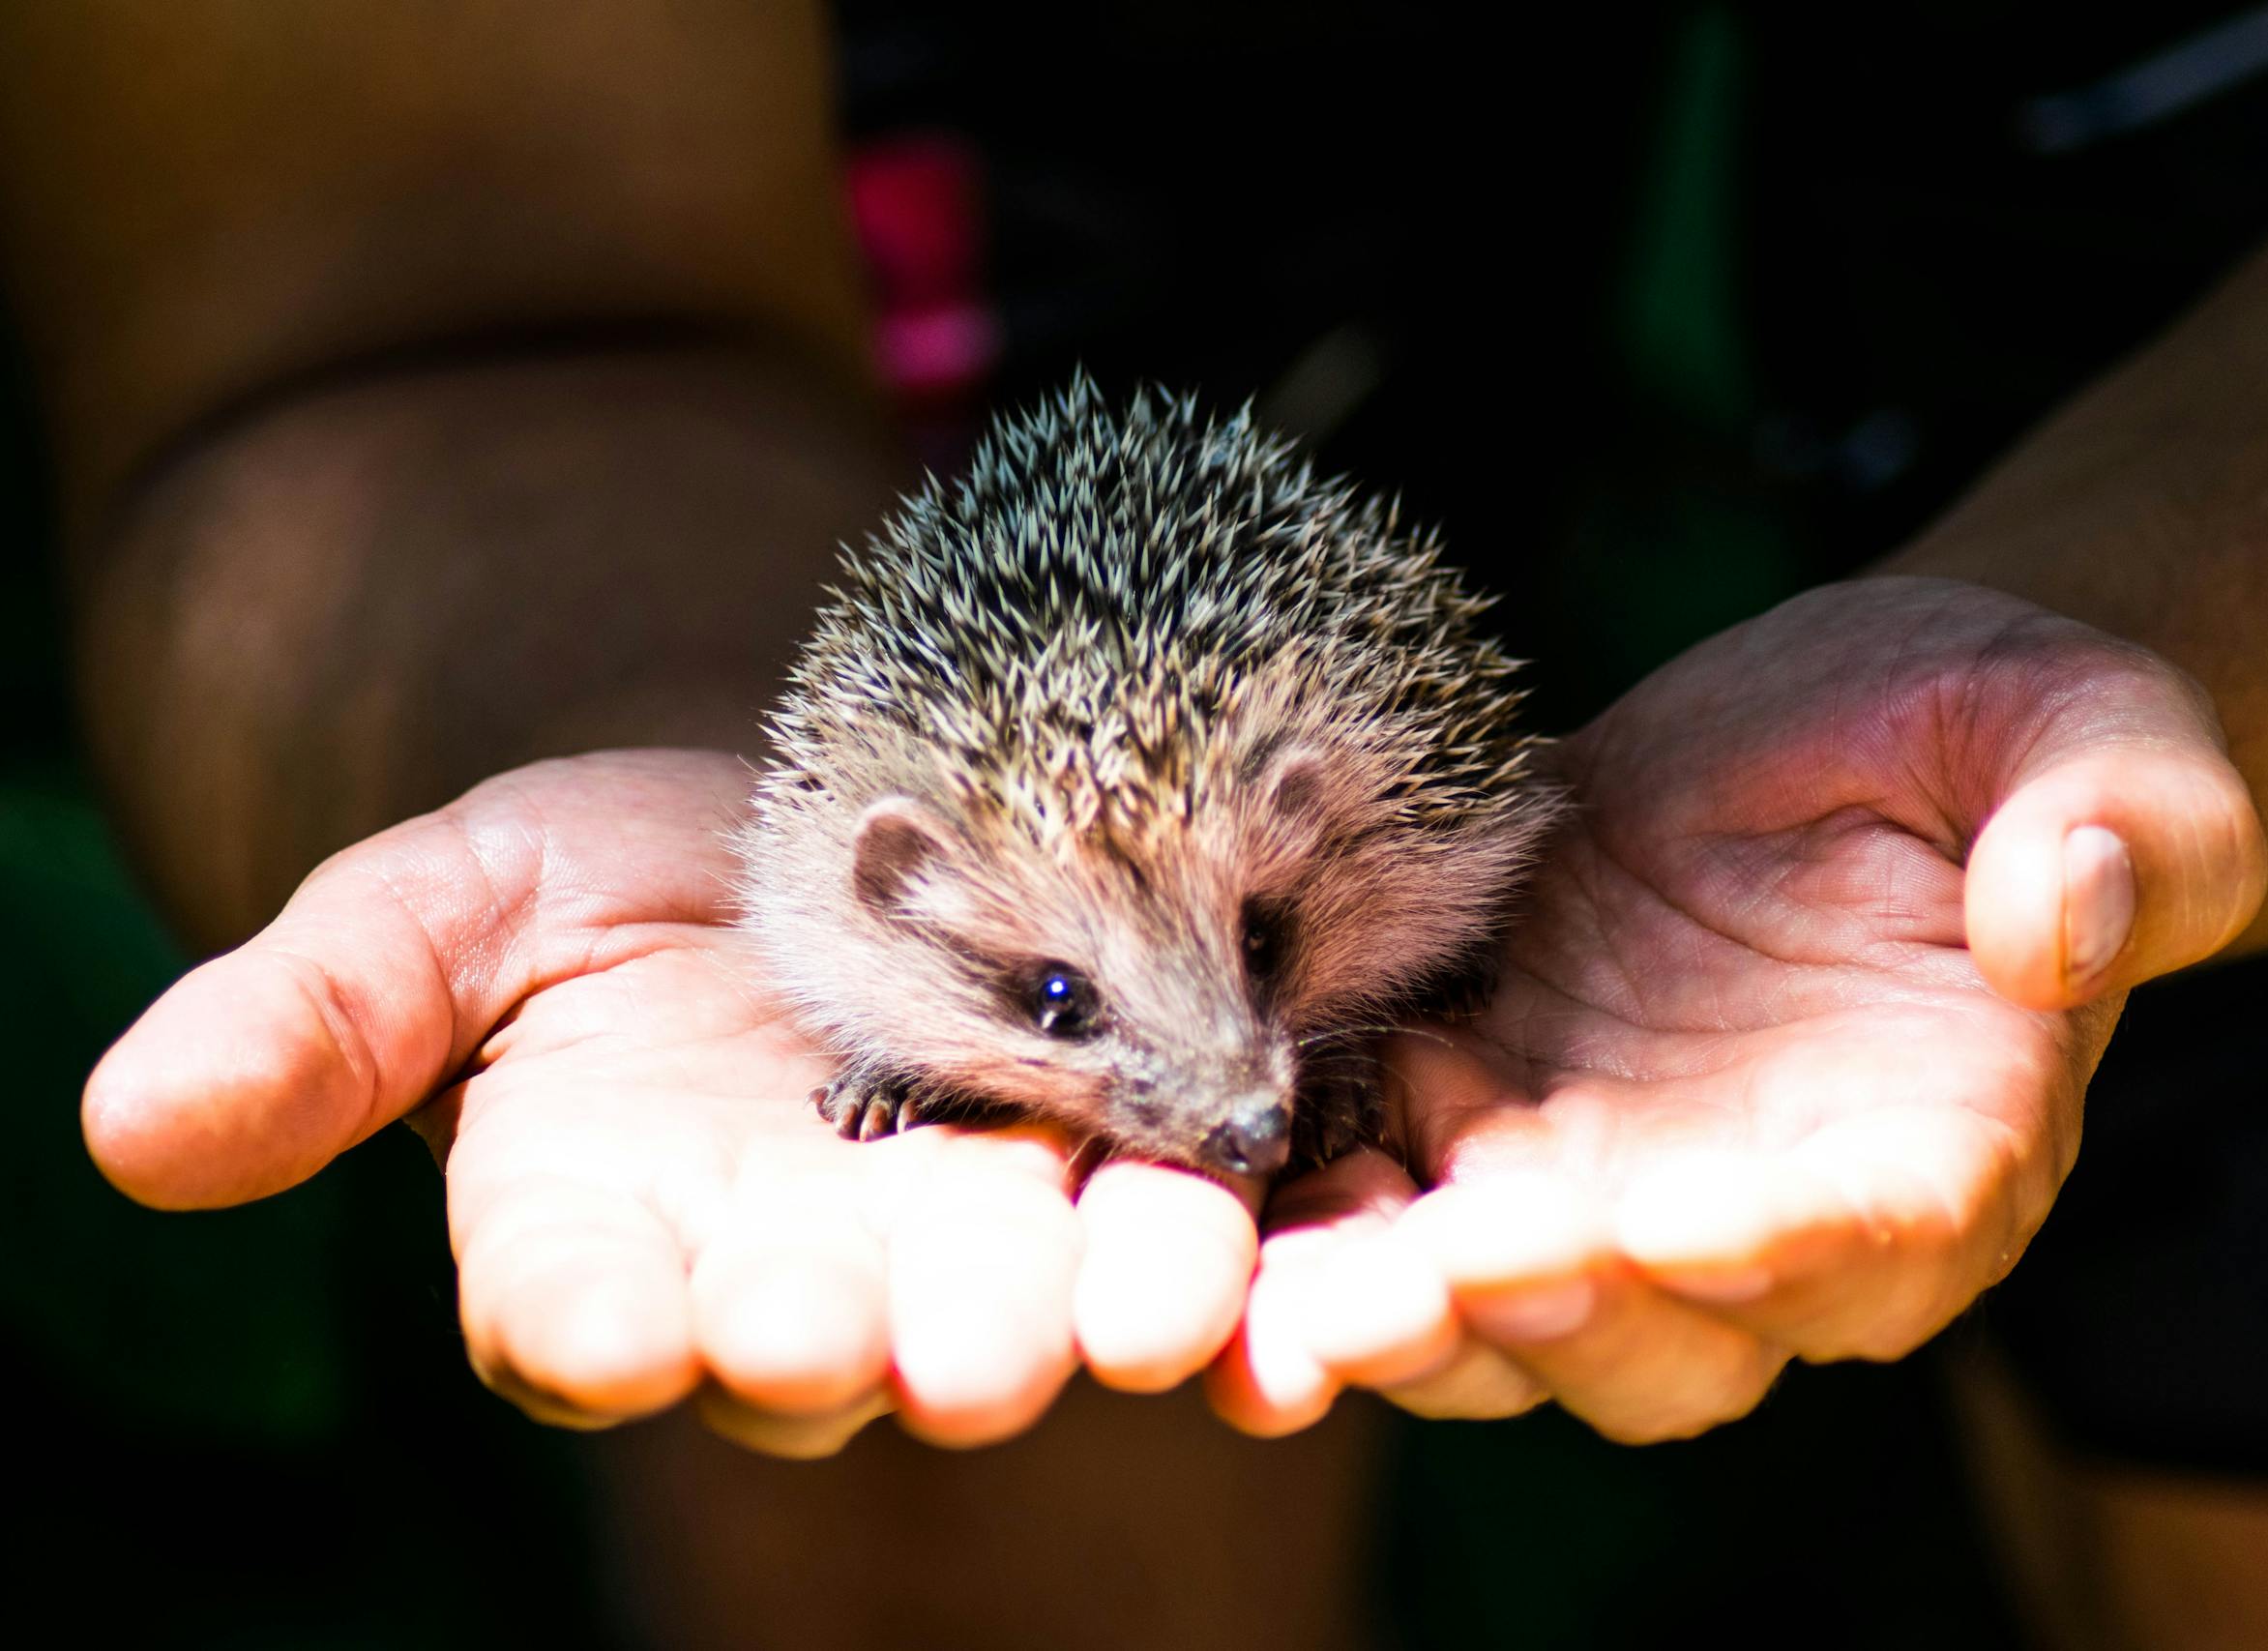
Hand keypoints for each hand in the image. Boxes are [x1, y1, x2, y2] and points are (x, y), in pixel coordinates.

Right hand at [83, 750, 1260, 1454]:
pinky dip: (1213, 1236)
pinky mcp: (1116, 1161)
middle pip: (823, 1338)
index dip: (584, 1321)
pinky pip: (1169, 1220)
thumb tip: (135, 1121)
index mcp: (603, 1236)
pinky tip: (1259, 1226)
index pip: (573, 1309)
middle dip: (870, 1341)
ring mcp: (966, 1230)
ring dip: (1083, 1309)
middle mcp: (789, 1270)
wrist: (807, 798)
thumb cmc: (598, 873)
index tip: (594, 1321)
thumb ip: (323, 1010)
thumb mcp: (453, 903)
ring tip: (1143, 1296)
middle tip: (920, 1349)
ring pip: (1020, 1301)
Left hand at [1209, 577, 2266, 1440]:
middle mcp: (1766, 1217)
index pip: (1872, 1241)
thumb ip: (2120, 824)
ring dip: (1399, 1319)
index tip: (1665, 1220)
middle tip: (1428, 1270)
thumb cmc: (1989, 732)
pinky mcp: (1488, 1122)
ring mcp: (1611, 1186)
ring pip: (1508, 1323)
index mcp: (1942, 1151)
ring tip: (1296, 1291)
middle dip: (1543, 1314)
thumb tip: (2069, 916)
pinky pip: (1397, 1217)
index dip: (1771, 1250)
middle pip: (1665, 1340)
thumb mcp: (2085, 729)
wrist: (1832, 723)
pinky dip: (1320, 1232)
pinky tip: (1245, 1201)